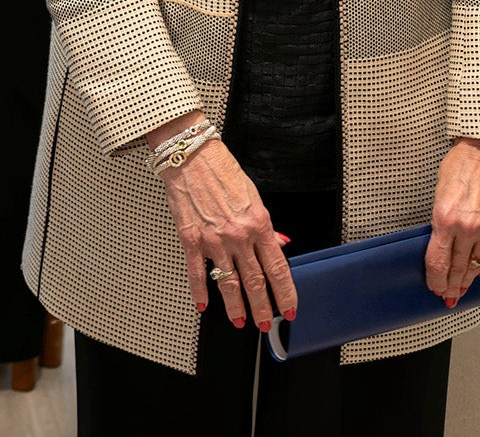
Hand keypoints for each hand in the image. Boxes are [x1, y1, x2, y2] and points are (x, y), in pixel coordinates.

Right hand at [151, 116, 295, 330]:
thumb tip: (280, 243)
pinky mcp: (190, 239)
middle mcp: (238, 236)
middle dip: (262, 307)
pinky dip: (200, 291)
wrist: (190, 155)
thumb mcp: (253, 195)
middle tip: (265, 323)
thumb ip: (265, 224)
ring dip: (235, 306)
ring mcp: (213, 240)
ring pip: (228, 282)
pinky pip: (197, 272)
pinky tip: (203, 305)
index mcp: (258, 224)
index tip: (289, 308)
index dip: (285, 292)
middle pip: (254, 281)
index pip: (277, 268)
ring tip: (241, 322)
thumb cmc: (221, 169)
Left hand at [427, 138, 479, 306]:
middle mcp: (469, 227)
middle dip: (453, 285)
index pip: (438, 261)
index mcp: (445, 218)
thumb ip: (441, 226)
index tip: (436, 290)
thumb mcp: (439, 196)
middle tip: (449, 296)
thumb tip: (443, 251)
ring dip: (471, 277)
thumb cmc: (460, 168)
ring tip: (465, 285)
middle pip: (459, 268)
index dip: (436, 280)